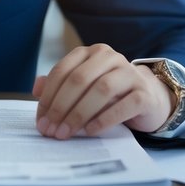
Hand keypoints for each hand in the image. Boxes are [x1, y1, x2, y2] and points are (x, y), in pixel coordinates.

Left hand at [32, 44, 173, 138]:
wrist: (148, 99)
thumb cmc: (109, 94)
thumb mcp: (83, 88)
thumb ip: (59, 85)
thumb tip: (36, 89)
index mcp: (90, 53)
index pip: (63, 71)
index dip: (48, 96)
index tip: (41, 120)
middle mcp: (110, 57)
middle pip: (79, 79)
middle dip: (61, 107)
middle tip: (51, 129)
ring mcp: (129, 73)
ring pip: (101, 90)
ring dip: (79, 114)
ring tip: (66, 132)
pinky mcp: (144, 93)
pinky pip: (123, 105)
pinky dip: (104, 119)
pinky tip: (90, 131)